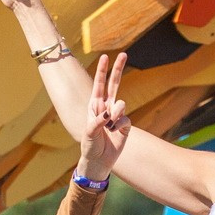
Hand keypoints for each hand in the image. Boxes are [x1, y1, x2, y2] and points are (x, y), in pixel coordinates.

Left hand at [77, 51, 130, 181]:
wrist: (99, 161)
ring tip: (109, 127)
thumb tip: (110, 113)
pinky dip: (119, 127)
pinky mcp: (125, 125)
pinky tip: (115, 134)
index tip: (106, 56)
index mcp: (94, 105)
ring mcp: (117, 116)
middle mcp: (106, 107)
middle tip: (123, 54)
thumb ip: (97, 121)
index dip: (103, 71)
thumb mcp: (89, 132)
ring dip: (115, 114)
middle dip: (118, 69)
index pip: (99, 85)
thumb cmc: (90, 145)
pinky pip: (125, 120)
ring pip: (121, 103)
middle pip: (114, 84)